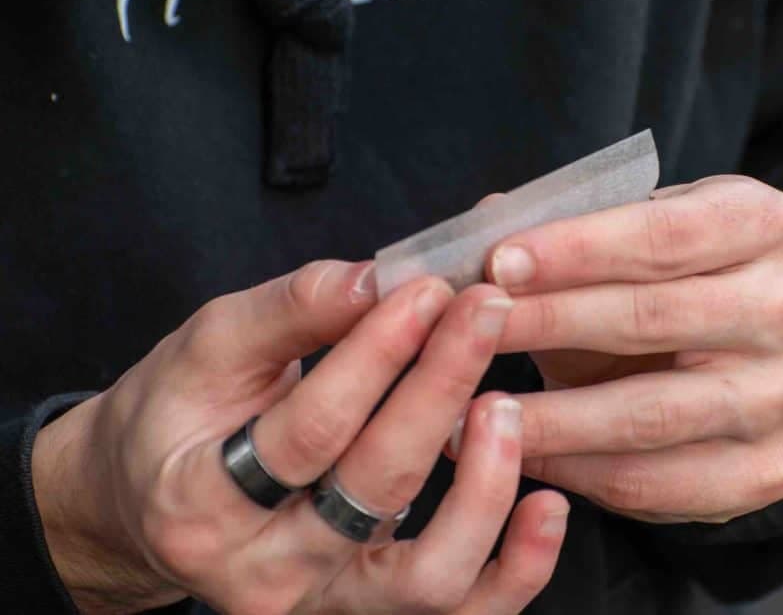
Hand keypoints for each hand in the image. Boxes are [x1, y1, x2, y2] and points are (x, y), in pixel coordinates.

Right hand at [32, 261, 567, 613]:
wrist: (157, 501)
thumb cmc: (181, 416)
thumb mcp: (210, 348)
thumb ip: (290, 311)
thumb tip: (374, 278)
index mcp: (202, 502)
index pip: (311, 429)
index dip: (377, 355)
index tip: (427, 291)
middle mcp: (263, 574)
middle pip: (375, 490)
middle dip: (440, 387)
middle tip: (484, 313)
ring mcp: (325, 604)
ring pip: (427, 577)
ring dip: (484, 487)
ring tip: (509, 404)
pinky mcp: (373, 613)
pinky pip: (462, 613)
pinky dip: (517, 569)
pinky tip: (548, 504)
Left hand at [482, 175, 782, 523]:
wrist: (745, 358)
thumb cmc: (665, 283)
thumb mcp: (630, 240)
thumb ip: (565, 231)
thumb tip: (481, 224)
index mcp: (765, 224)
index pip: (665, 233)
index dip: (575, 250)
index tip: (496, 264)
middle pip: (655, 318)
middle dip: (548, 323)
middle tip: (469, 334)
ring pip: (651, 413)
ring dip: (549, 416)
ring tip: (471, 413)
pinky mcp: (770, 470)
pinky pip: (657, 482)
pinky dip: (576, 472)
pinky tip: (521, 454)